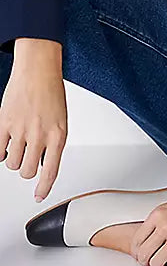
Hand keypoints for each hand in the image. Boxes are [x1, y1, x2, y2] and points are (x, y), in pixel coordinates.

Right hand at [0, 38, 67, 201]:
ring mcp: (20, 130)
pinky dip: (1, 151)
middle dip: (26, 168)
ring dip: (14, 158)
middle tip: (28, 157)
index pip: (50, 171)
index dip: (43, 188)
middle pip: (27, 172)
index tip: (39, 195)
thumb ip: (53, 142)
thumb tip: (43, 163)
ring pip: (12, 164)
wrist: (38, 70)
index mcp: (58, 135)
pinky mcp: (4, 124)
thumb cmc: (51, 91)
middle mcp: (40, 135)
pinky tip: (7, 142)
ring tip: (19, 144)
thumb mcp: (60, 120)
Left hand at [130, 183, 166, 265]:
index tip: (140, 255)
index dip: (136, 251)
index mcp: (158, 215)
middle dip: (146, 262)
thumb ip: (158, 221)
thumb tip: (147, 237)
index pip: (137, 240)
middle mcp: (165, 226)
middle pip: (144, 254)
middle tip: (150, 262)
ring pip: (156, 264)